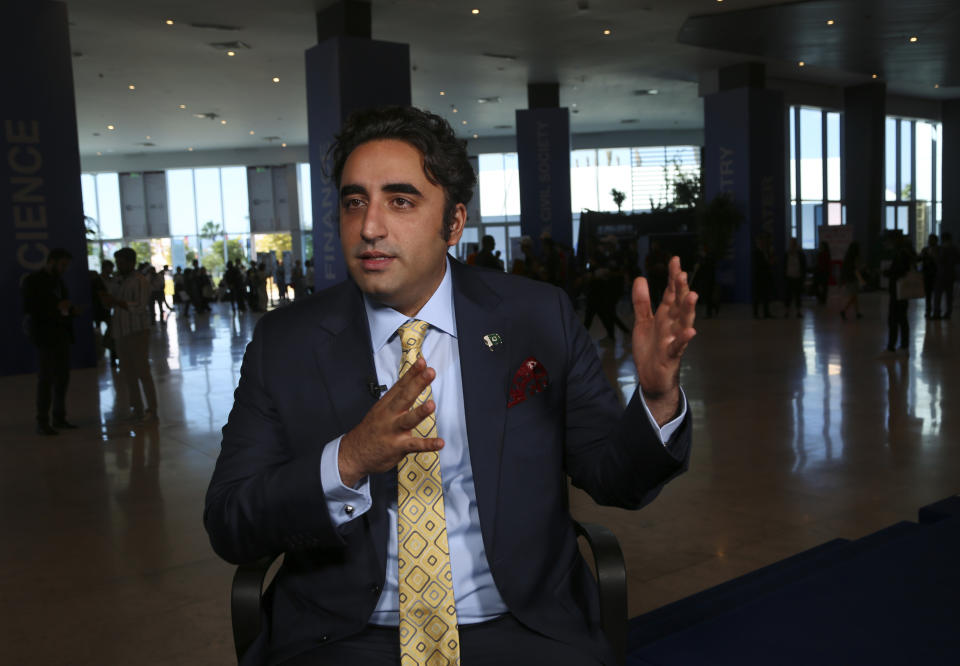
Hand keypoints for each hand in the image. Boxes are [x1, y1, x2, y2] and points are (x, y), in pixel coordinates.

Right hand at [338, 357, 443, 486]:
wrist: (353, 454)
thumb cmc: (371, 431)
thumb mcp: (380, 410)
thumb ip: (396, 398)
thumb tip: (412, 383)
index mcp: (386, 405)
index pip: (400, 386)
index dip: (412, 373)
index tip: (422, 362)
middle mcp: (389, 415)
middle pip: (404, 397)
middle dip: (417, 384)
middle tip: (429, 373)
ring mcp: (393, 431)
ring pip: (408, 420)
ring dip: (420, 412)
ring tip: (431, 405)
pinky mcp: (397, 447)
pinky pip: (414, 445)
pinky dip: (428, 445)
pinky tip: (440, 443)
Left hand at [631, 256, 697, 425]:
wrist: (651, 377)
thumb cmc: (650, 349)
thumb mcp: (642, 322)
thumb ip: (642, 302)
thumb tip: (640, 278)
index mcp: (665, 316)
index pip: (671, 293)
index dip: (672, 277)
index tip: (675, 260)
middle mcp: (672, 325)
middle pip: (678, 304)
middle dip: (681, 289)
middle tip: (682, 273)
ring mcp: (674, 340)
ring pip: (683, 322)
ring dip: (688, 310)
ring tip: (692, 295)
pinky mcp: (671, 355)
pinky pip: (679, 346)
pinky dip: (684, 339)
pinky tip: (690, 331)